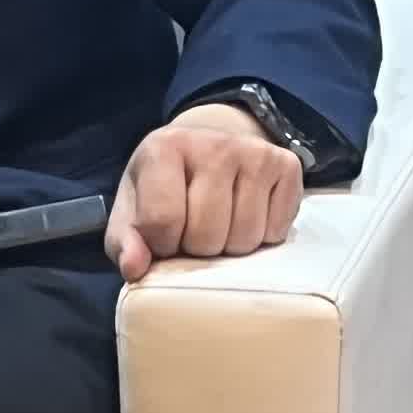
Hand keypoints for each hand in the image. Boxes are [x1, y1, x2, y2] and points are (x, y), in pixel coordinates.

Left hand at [105, 100, 302, 281]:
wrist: (209, 148)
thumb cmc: (165, 189)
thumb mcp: (133, 212)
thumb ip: (125, 242)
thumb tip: (134, 269)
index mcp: (164, 148)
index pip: (162, 221)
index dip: (162, 245)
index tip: (163, 237)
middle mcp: (213, 143)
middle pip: (207, 235)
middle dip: (198, 248)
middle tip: (194, 231)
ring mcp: (254, 152)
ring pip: (246, 238)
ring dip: (230, 247)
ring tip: (220, 225)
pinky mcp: (287, 164)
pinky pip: (276, 232)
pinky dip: (262, 237)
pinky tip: (246, 215)